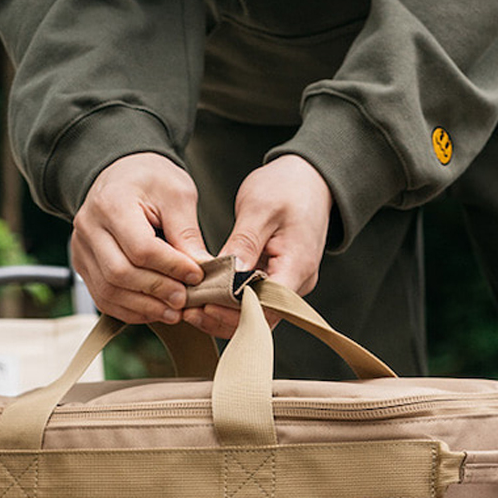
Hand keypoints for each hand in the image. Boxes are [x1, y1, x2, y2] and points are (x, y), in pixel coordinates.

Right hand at [71, 153, 212, 322]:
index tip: (197, 275)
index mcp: (112, 203)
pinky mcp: (84, 265)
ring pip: (108, 291)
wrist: (123, 174)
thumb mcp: (178, 194)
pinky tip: (154, 311)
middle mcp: (89, 227)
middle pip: (120, 273)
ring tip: (174, 311)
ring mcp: (82, 248)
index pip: (141, 248)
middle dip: (158, 290)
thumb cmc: (152, 180)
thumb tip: (203, 268)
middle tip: (186, 299)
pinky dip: (130, 310)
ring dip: (144, 306)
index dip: (171, 267)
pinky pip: (103, 297)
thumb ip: (187, 232)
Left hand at [182, 154, 333, 337]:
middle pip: (261, 316)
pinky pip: (256, 301)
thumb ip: (244, 243)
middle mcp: (298, 282)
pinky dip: (231, 304)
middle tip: (188, 310)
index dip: (234, 311)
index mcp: (298, 265)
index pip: (267, 305)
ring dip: (224, 315)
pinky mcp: (279, 279)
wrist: (309, 179)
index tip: (203, 304)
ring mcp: (291, 283)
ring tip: (191, 308)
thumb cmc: (287, 187)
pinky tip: (206, 299)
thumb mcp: (260, 208)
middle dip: (223, 318)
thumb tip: (228, 276)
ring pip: (257, 313)